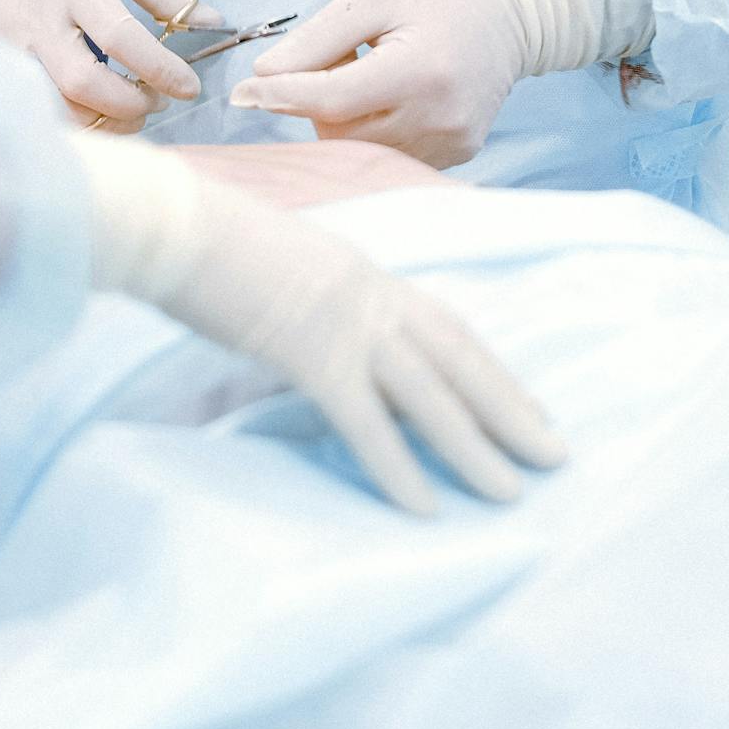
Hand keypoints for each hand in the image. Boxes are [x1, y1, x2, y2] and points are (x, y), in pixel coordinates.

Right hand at [0, 0, 221, 131]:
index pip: (119, 37)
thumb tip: (212, 21)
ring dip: (101, 120)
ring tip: (131, 107)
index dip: (159, 69)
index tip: (189, 86)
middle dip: (128, 105)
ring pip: (53, 105)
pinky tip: (96, 107)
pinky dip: (71, 115)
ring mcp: (7, 42)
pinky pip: (34, 103)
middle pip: (82, 84)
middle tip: (158, 100)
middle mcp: (35, 16)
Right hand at [81, 142, 564, 515]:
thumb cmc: (212, 243)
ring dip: (473, 447)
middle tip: (555, 457)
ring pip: (428, 393)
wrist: (173, 222)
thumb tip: (328, 338)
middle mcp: (371, 295)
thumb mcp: (287, 265)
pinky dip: (396, 465)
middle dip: (509, 409)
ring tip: (509, 494)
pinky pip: (363, 420)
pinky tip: (423, 506)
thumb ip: (321, 301)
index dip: (493, 370)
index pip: (448, 326)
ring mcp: (345, 323)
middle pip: (458, 358)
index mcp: (366, 273)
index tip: (531, 407)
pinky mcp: (308, 354)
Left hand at [231, 0, 529, 168]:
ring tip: (373, 67)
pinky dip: (370, 127)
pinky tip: (391, 91)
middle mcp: (442, 119)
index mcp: (423, 72)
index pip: (333, 100)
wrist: (516, 7)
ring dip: (343, 115)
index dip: (281, 97)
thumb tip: (264, 76)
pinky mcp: (455, 155)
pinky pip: (386, 152)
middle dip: (318, 98)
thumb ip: (319, 38)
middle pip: (341, 130)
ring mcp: (452, 144)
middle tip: (344, 52)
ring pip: (359, 149)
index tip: (240, 95)